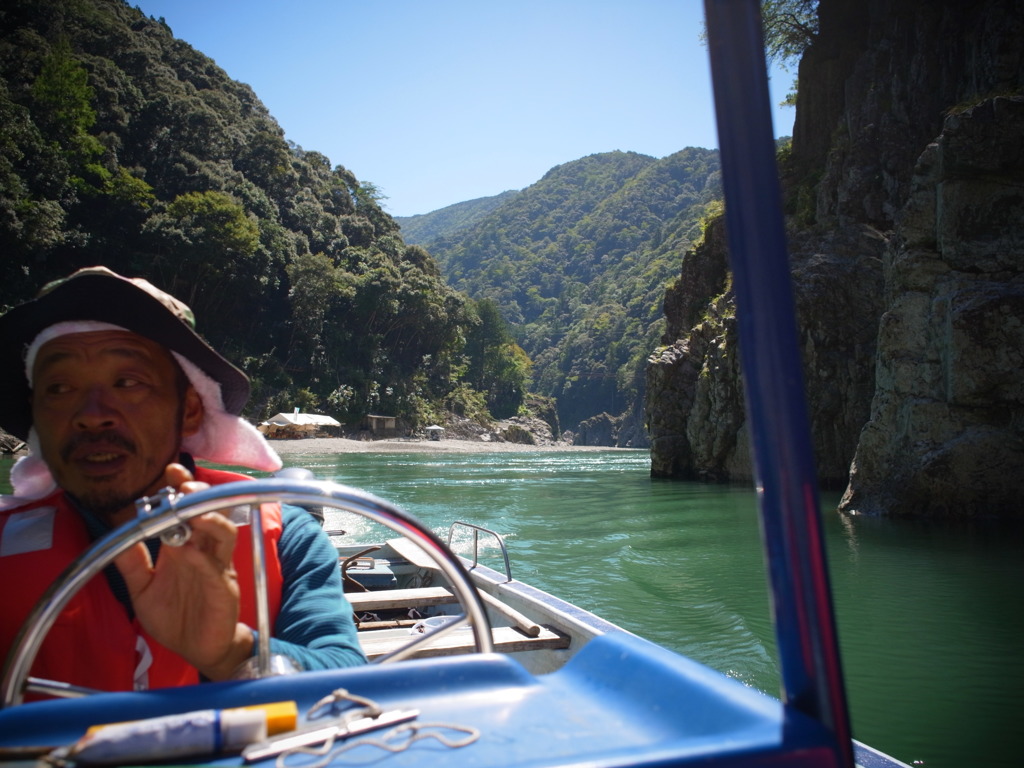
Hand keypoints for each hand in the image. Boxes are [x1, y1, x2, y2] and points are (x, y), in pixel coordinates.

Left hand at [114, 463, 253, 679]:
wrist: (196, 649)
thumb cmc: (174, 617)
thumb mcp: (142, 590)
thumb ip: (132, 563)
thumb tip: (119, 533)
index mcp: (183, 546)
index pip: (185, 509)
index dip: (180, 488)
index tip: (170, 470)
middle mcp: (203, 551)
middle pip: (209, 512)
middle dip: (198, 495)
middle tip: (183, 484)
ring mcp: (217, 567)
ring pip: (223, 533)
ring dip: (209, 519)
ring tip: (193, 508)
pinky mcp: (224, 589)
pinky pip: (216, 569)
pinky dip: (204, 558)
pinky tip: (190, 551)